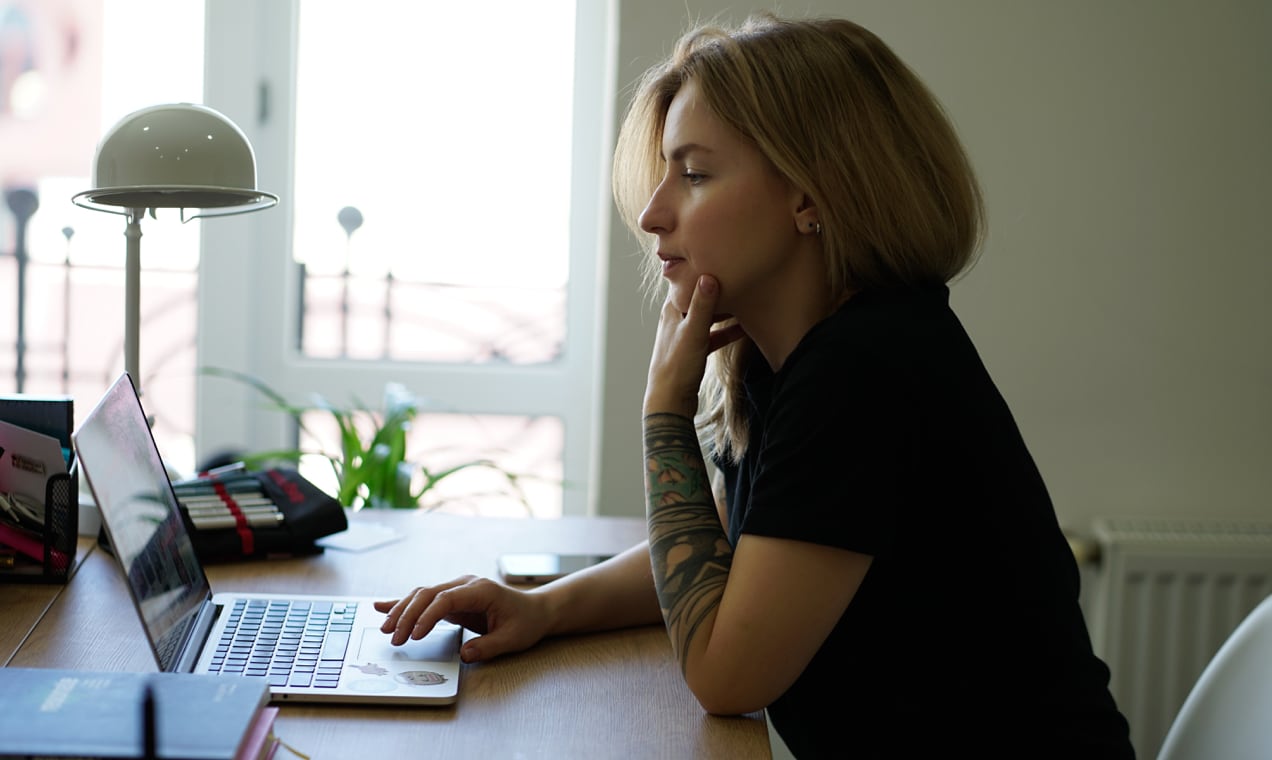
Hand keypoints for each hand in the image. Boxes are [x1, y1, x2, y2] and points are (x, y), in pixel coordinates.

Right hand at [375, 575, 552, 662]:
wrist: (535, 611)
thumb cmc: (525, 622)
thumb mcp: (512, 639)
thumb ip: (488, 647)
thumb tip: (464, 655)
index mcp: (481, 590)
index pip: (446, 599)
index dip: (427, 616)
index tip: (416, 636)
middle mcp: (465, 585)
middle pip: (428, 594)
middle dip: (408, 615)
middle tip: (393, 638)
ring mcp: (457, 589)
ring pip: (422, 594)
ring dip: (402, 610)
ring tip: (386, 629)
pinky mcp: (452, 599)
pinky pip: (425, 600)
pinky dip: (404, 604)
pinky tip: (383, 606)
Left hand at [644, 275, 745, 416]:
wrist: (670, 402)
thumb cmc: (677, 367)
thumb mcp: (693, 333)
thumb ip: (702, 306)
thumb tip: (709, 275)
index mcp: (672, 310)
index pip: (689, 282)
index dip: (706, 271)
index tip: (725, 261)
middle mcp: (677, 319)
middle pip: (701, 297)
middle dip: (720, 289)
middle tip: (742, 278)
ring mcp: (685, 335)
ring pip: (709, 316)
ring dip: (726, 310)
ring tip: (746, 300)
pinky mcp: (694, 351)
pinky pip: (713, 335)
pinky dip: (727, 331)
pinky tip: (744, 329)